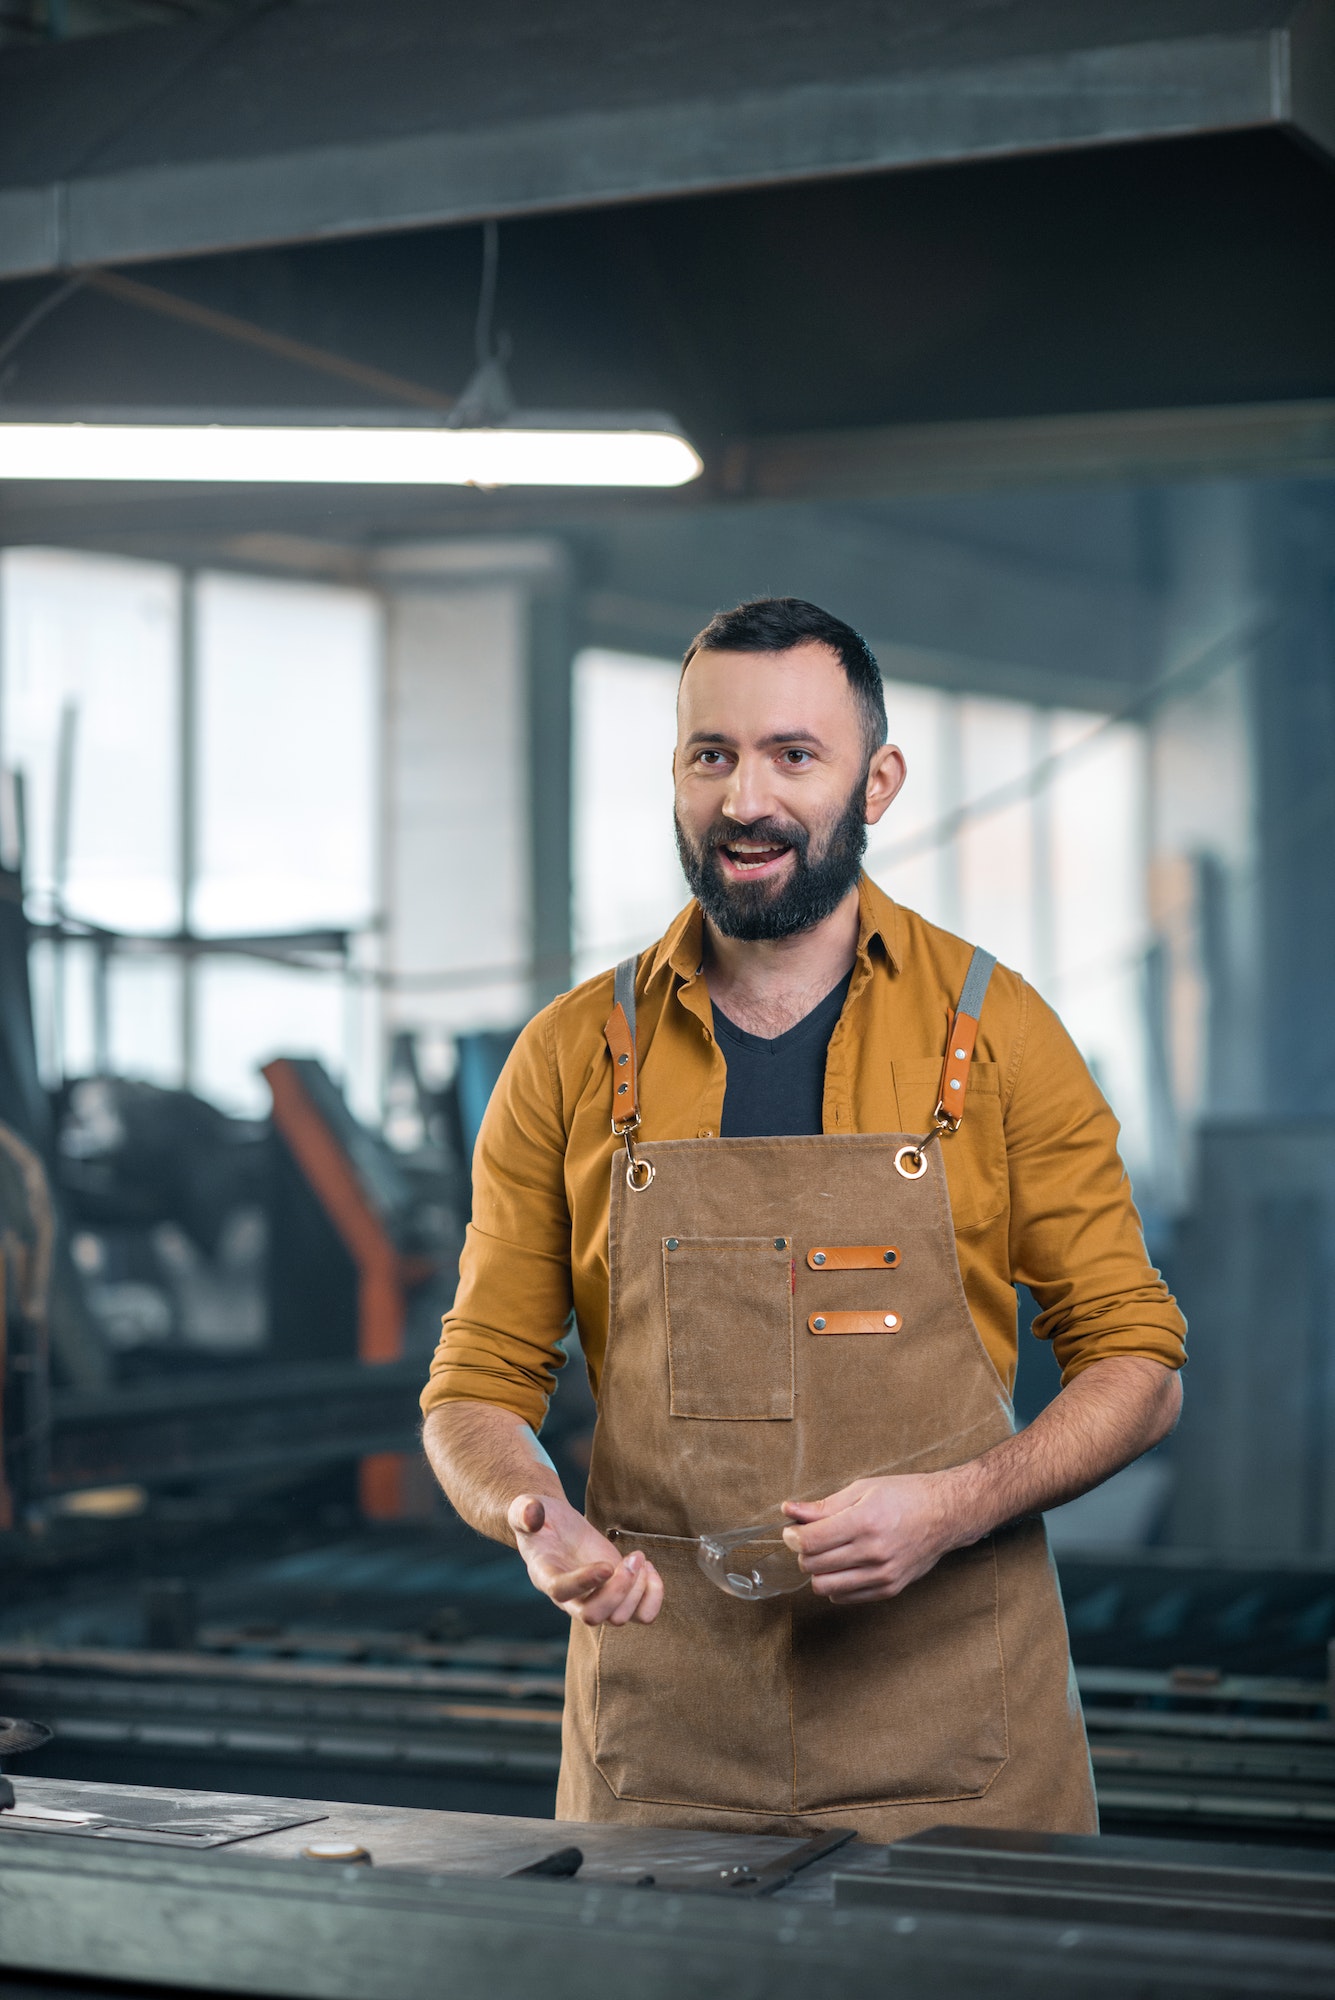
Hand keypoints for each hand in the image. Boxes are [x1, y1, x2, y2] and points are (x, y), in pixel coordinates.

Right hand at [507, 1492, 663, 1626]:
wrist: (556, 1528)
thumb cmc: (541, 1519)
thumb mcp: (526, 1508)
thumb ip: (524, 1511)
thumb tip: (532, 1513)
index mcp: (545, 1575)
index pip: (562, 1591)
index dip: (584, 1582)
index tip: (606, 1565)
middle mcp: (571, 1597)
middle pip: (594, 1616)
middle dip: (620, 1589)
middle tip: (633, 1557)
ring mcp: (595, 1599)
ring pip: (619, 1618)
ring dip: (638, 1589)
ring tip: (639, 1558)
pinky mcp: (617, 1595)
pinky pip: (641, 1614)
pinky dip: (652, 1595)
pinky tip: (648, 1567)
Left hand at [781, 1472, 959, 1603]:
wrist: (946, 1515)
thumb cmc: (905, 1496)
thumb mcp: (863, 1489)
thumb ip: (824, 1506)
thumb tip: (789, 1511)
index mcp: (866, 1522)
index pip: (811, 1541)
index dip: (792, 1536)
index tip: (791, 1530)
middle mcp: (874, 1552)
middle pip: (814, 1566)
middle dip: (803, 1552)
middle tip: (809, 1538)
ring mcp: (882, 1575)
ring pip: (825, 1587)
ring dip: (818, 1571)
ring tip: (826, 1553)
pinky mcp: (889, 1589)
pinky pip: (845, 1597)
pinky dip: (836, 1584)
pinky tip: (843, 1565)